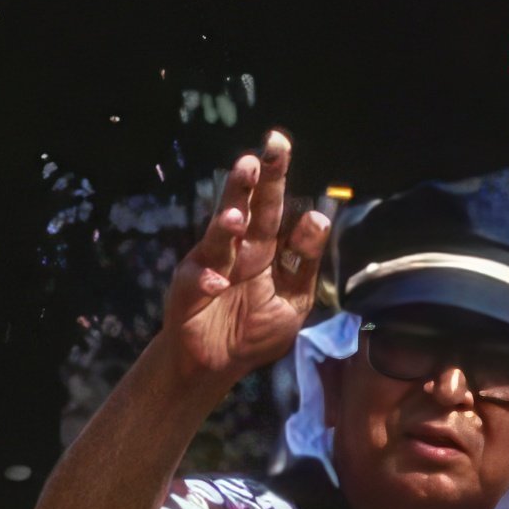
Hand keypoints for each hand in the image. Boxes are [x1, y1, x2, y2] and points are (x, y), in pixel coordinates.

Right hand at [163, 129, 332, 384]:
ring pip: (219, 237)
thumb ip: (305, 260)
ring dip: (226, 224)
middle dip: (256, 180)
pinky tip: (215, 283)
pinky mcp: (189, 289)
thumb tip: (319, 216)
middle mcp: (238, 248)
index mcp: (265, 246)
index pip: (274, 205)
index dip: (277, 177)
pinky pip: (197, 282)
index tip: (281, 146)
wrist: (218, 362)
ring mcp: (212, 264)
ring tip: (237, 215)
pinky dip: (206, 282)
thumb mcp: (295, 297)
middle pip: (248, 208)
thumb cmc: (256, 327)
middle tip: (265, 150)